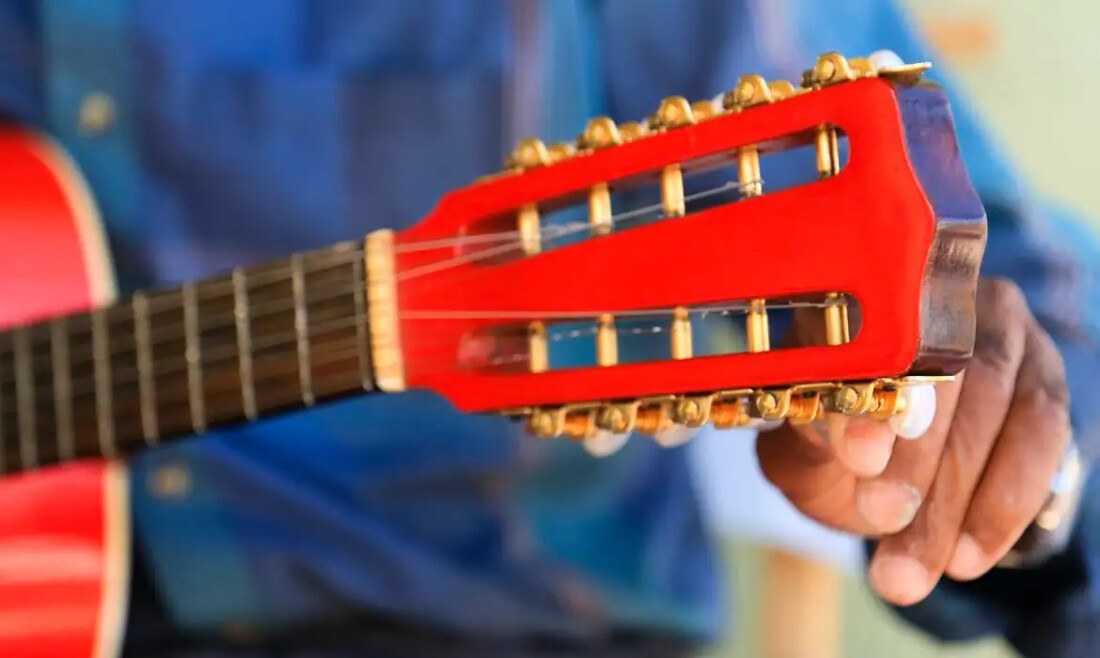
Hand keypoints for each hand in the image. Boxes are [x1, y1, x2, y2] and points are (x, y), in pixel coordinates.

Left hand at [757, 277, 1072, 604]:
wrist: (893, 468)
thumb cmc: (832, 442)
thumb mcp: (805, 437)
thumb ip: (814, 431)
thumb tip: (838, 436)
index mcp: (866, 301)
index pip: (877, 338)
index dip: (870, 397)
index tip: (858, 460)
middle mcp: (942, 300)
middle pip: (945, 372)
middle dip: (915, 458)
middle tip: (882, 519)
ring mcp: (1000, 331)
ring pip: (997, 406)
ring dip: (957, 496)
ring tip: (913, 565)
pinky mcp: (1043, 379)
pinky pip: (1043, 438)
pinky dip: (1003, 506)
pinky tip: (964, 556)